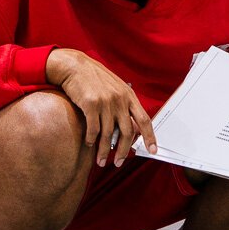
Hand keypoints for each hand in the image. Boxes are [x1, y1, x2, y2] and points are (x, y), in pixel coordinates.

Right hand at [46, 48, 156, 166]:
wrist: (75, 66)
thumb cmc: (94, 79)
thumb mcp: (115, 88)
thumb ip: (123, 106)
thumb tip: (130, 129)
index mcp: (128, 96)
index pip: (144, 120)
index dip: (150, 136)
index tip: (153, 150)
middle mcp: (120, 99)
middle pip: (127, 132)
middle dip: (123, 151)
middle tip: (118, 162)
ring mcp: (105, 102)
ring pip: (108, 134)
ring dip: (104, 150)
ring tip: (100, 161)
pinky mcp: (91, 105)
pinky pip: (93, 129)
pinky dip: (91, 140)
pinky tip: (89, 144)